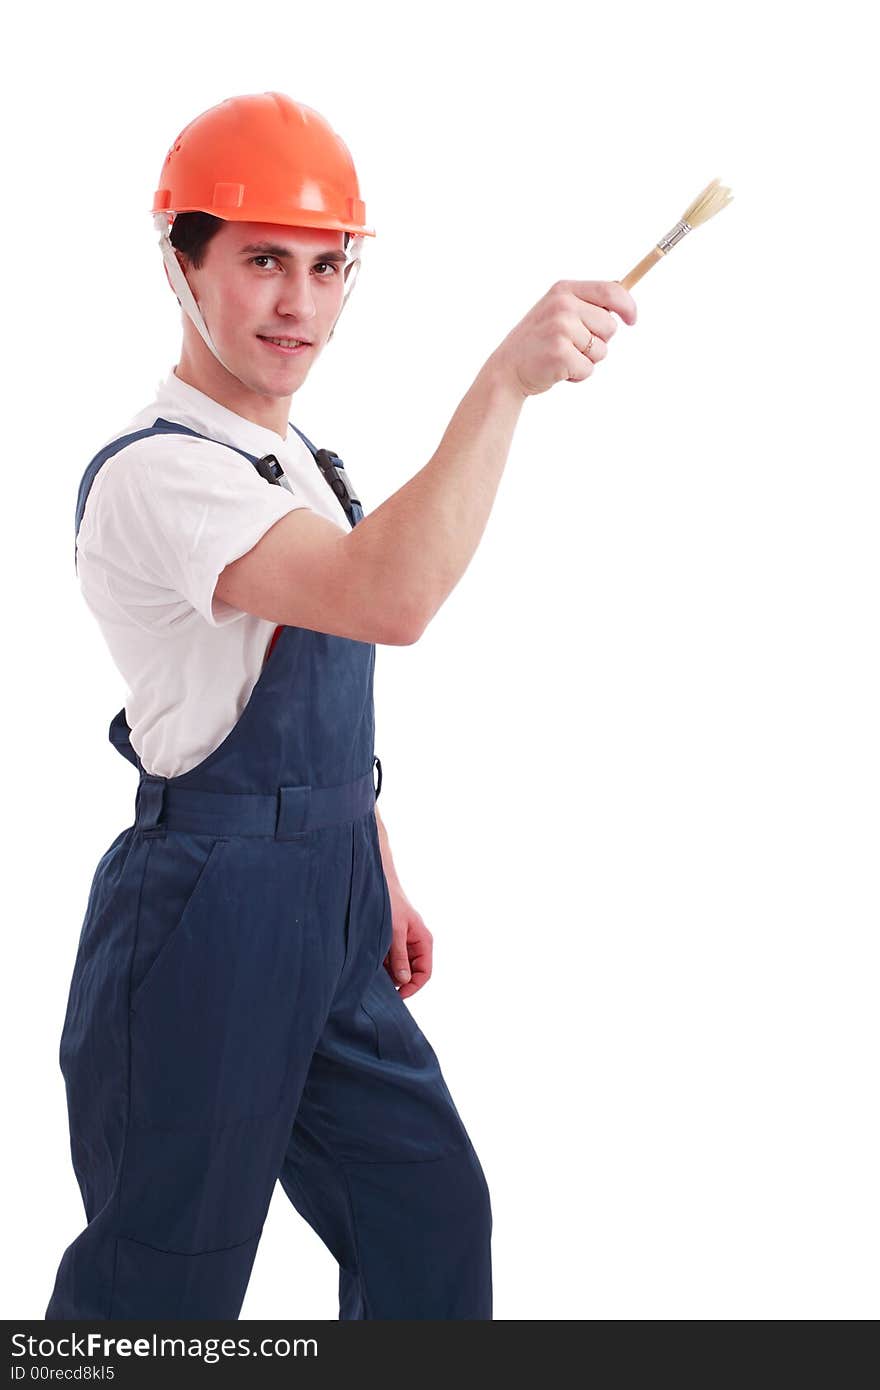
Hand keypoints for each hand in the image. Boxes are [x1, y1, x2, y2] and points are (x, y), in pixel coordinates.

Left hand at [383, 882, 432, 999]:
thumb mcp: (395, 932)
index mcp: (423, 942)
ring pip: (398, 967)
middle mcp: (416, 945)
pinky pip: (389, 960)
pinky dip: (380, 964)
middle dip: (397, 980)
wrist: (377, 884)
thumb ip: (399, 956)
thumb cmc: (390, 903)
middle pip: (411, 973)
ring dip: (387, 972)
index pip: (424, 973)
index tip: (397, 996)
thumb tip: (403, 981)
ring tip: (372, 969)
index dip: (413, 987)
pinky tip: (369, 961)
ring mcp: (403, 944)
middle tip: (380, 985)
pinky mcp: (391, 942)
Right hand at [488, 279, 636, 397]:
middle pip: (609, 326)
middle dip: (598, 341)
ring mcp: (561, 328)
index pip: (610, 291)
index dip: (628, 306)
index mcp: (564, 290)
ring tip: (562, 357)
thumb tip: (622, 296)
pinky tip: (557, 370)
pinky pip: (589, 369)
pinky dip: (577, 375)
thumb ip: (585, 303)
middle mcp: (562, 305)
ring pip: (601, 350)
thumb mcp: (557, 311)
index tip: (632, 320)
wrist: (507, 369)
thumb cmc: (537, 342)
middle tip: (571, 346)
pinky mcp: (560, 353)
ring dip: (587, 360)